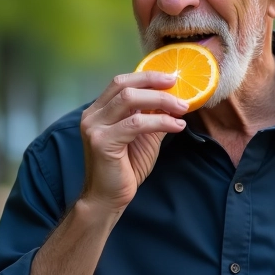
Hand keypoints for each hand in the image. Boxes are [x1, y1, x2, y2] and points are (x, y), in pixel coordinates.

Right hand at [79, 71, 187, 213]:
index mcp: (99, 110)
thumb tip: (173, 100)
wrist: (108, 198)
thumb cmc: (124, 169)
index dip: (147, 77)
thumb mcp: (143, 137)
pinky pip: (136, 123)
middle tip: (177, 87)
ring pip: (129, 100)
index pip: (121, 82)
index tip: (171, 78)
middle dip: (153, 83)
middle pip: (123, 85)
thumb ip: (151, 117)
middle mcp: (92, 115)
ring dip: (160, 101)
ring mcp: (94, 127)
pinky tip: (176, 126)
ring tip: (181, 108)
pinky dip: (160, 122)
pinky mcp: (102, 141)